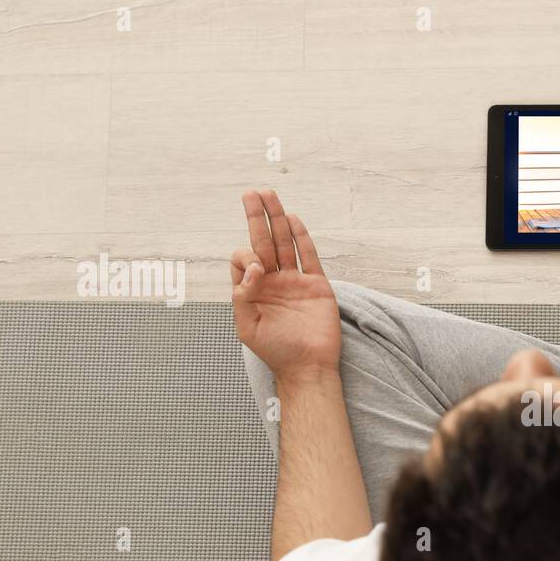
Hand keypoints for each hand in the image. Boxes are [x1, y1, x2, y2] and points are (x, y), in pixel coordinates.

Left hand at [231, 190, 340, 382]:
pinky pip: (309, 257)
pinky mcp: (317, 286)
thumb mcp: (246, 327)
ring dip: (277, 219)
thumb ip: (242, 295)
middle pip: (263, 242)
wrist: (308, 367)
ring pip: (285, 243)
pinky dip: (302, 238)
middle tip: (251, 193)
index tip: (257, 270)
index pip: (243, 260)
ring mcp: (295, 282)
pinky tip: (293, 219)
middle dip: (256, 217)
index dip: (246, 257)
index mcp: (254, 291)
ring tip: (269, 194)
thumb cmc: (276, 351)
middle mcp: (273, 282)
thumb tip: (254, 267)